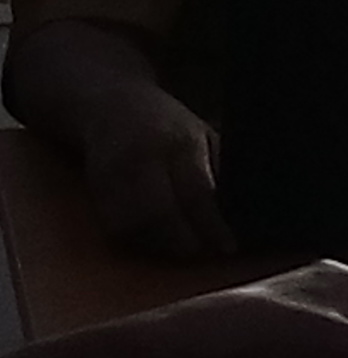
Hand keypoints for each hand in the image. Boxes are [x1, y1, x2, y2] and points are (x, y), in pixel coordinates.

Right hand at [84, 93, 231, 258]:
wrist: (109, 106)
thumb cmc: (167, 123)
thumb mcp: (202, 134)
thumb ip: (219, 169)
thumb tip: (242, 210)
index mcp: (178, 143)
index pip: (196, 194)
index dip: (212, 226)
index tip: (229, 247)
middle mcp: (141, 161)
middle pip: (159, 215)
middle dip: (184, 242)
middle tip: (204, 251)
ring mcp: (113, 177)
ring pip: (134, 227)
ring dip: (160, 246)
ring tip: (183, 247)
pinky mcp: (95, 192)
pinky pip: (116, 229)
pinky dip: (138, 241)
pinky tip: (157, 241)